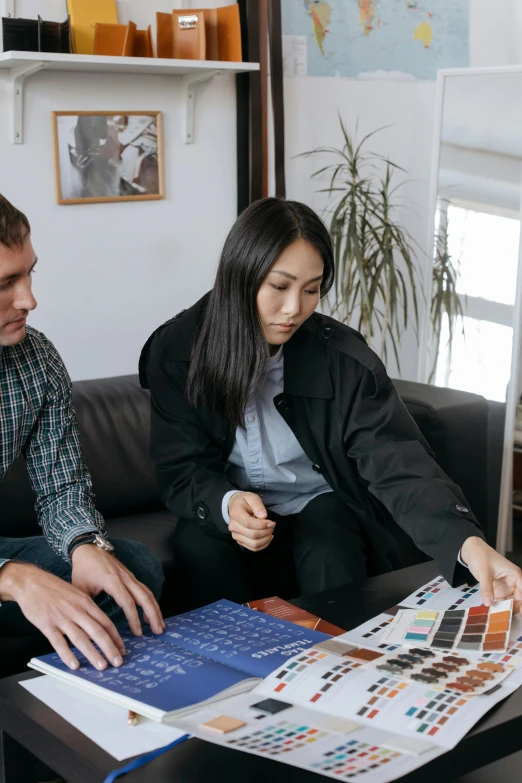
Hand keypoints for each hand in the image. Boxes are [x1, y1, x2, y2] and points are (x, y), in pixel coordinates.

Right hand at [0, 562, 125, 670]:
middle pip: (98, 632)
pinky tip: (74, 665)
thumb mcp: (76, 593)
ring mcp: (62, 618)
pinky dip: (67, 655)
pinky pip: (59, 642)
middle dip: (110, 648)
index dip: (115, 637)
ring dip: (93, 654)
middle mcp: (77, 611)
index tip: (122, 649)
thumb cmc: (53, 588)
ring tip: (102, 666)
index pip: (105, 622)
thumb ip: (86, 608)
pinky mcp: (47, 625)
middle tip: (118, 662)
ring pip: (81, 639)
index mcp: (85, 602)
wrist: (30, 582)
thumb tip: (96, 625)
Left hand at [71, 544, 163, 636]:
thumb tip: (88, 626)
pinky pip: (144, 590)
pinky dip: (151, 602)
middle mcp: (125, 578)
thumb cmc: (83, 568)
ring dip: (155, 609)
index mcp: (112, 581)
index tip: (137, 633)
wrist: (88, 548)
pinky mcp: (131, 576)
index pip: (128, 602)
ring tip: (160, 625)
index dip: (134, 618)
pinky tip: (151, 614)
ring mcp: (130, 576)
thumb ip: (86, 606)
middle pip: (145, 597)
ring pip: (147, 593)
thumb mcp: (79, 588)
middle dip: (153, 614)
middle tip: (158, 631)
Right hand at [228, 492, 275, 551]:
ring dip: (266, 539)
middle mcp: (233, 527)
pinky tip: (268, 537)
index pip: (249, 523)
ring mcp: (236, 535)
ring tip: (270, 531)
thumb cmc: (245, 501)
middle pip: (252, 535)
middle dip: (266, 531)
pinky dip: (263, 545)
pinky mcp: (240, 541)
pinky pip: (253, 548)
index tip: (272, 522)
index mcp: (235, 514)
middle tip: (272, 525)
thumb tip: (263, 516)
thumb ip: (258, 505)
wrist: (235, 506)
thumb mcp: (252, 498)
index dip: (262, 525)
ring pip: (254, 544)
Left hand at [461, 536, 521, 613]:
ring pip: (511, 602)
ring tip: (499, 617)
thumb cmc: (481, 555)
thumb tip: (488, 603)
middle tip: (505, 617)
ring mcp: (506, 587)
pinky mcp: (498, 591)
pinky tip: (494, 613)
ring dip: (506, 610)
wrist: (471, 551)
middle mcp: (513, 582)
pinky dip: (499, 607)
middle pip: (519, 599)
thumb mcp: (484, 572)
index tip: (521, 613)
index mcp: (515, 574)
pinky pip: (502, 602)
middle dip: (514, 608)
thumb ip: (486, 588)